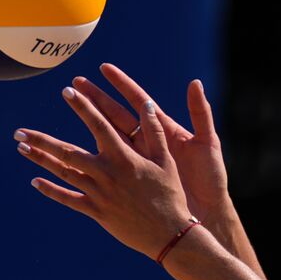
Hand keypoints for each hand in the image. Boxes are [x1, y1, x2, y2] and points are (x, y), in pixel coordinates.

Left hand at [14, 85, 194, 259]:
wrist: (169, 233)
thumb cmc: (170, 195)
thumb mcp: (166, 161)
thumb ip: (154, 131)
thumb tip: (146, 104)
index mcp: (124, 157)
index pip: (99, 126)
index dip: (83, 107)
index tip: (67, 91)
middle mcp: (107, 173)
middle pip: (68, 152)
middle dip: (42, 140)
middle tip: (20, 131)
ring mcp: (99, 194)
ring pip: (64, 173)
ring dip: (41, 160)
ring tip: (21, 148)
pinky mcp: (97, 211)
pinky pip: (69, 199)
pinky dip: (51, 191)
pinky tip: (35, 182)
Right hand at [69, 64, 230, 223]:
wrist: (208, 211)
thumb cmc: (210, 178)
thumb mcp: (208, 143)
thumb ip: (201, 113)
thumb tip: (195, 83)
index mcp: (163, 130)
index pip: (138, 102)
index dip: (121, 84)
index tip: (104, 68)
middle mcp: (147, 143)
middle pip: (115, 117)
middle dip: (95, 100)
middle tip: (74, 84)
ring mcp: (136, 162)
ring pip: (105, 141)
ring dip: (88, 125)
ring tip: (70, 113)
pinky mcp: (131, 182)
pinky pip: (107, 170)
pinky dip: (88, 164)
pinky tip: (70, 158)